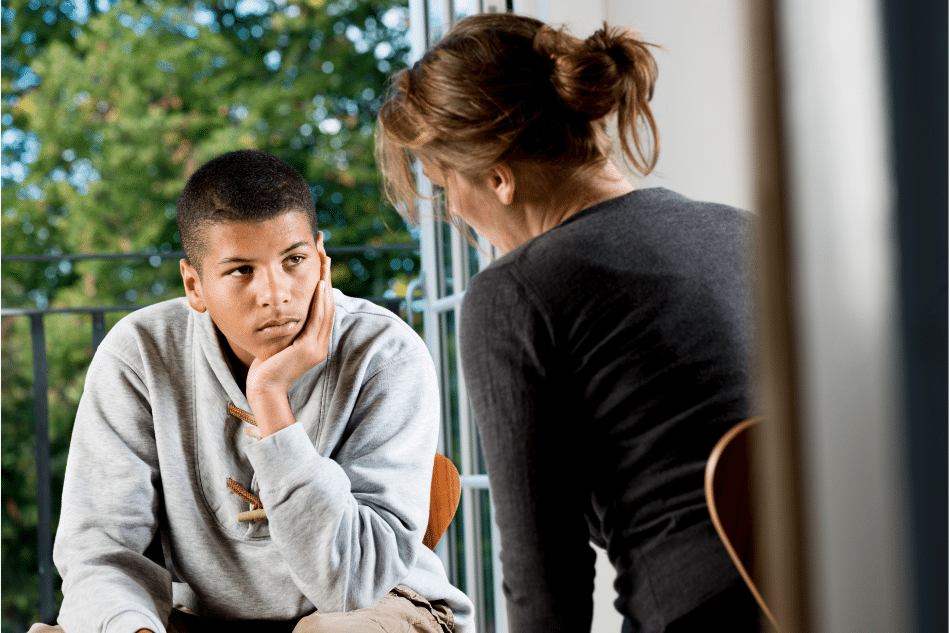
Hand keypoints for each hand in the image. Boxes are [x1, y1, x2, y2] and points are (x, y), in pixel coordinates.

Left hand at [244, 233, 334, 435]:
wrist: (262, 391)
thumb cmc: (262, 369)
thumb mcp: (274, 343)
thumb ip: (279, 329)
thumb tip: (273, 312)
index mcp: (313, 340)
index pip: (320, 304)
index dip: (320, 279)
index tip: (317, 257)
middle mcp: (320, 342)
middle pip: (326, 300)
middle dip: (325, 272)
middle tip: (322, 247)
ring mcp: (317, 346)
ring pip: (325, 306)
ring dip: (325, 280)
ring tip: (323, 258)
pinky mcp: (310, 349)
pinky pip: (318, 319)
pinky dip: (320, 300)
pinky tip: (319, 282)